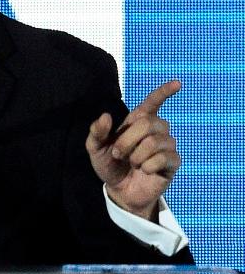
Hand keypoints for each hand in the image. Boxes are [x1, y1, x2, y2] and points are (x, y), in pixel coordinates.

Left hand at [86, 80, 181, 220]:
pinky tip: (145, 170)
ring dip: (136, 155)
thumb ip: (96, 132)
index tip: (178, 83)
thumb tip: (106, 116)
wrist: (119, 190)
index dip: (164, 92)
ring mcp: (166, 146)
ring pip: (154, 141)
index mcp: (137, 121)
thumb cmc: (109, 165)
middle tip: (119, 154)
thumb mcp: (95, 148)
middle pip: (148, 123)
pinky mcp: (173, 163)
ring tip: (132, 163)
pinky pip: (163, 158)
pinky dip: (148, 166)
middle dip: (128, 140)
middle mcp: (155, 130)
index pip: (153, 102)